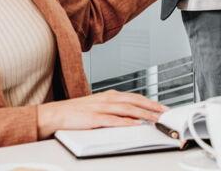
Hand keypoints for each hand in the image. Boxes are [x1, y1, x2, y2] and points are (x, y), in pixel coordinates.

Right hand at [36, 90, 167, 138]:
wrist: (56, 114)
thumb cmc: (76, 112)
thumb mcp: (98, 107)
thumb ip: (114, 110)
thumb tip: (130, 117)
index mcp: (109, 96)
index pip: (134, 97)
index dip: (150, 102)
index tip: (161, 107)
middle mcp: (107, 99)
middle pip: (135, 101)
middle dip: (152, 107)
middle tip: (165, 112)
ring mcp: (101, 108)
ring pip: (127, 109)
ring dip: (143, 114)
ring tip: (155, 119)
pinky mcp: (94, 118)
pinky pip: (113, 120)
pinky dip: (126, 122)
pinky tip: (135, 124)